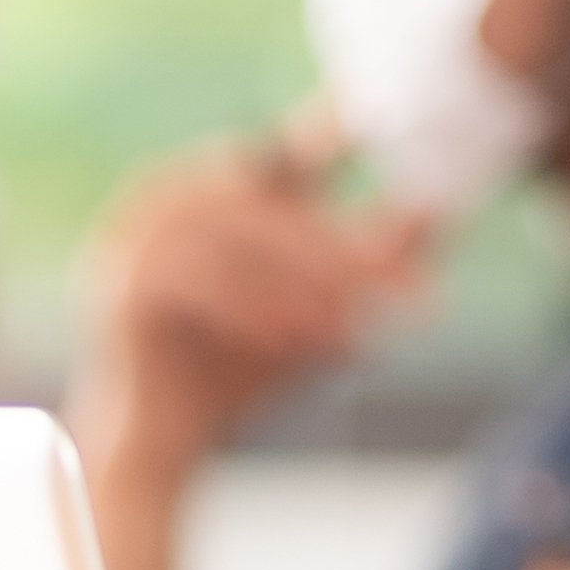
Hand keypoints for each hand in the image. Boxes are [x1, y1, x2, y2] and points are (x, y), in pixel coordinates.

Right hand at [74, 142, 427, 495]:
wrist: (155, 446)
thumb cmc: (237, 371)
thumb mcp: (317, 309)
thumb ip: (370, 254)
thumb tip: (446, 209)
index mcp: (204, 187)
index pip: (282, 152)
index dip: (334, 134)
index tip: (387, 123)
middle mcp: (161, 196)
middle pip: (275, 205)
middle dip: (348, 254)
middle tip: (413, 293)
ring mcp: (133, 237)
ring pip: (246, 243)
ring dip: (312, 292)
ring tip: (360, 335)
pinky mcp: (123, 286)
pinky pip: (205, 285)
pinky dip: (260, 314)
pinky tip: (302, 347)